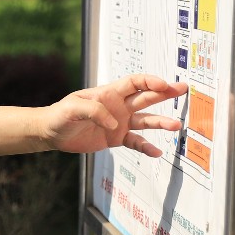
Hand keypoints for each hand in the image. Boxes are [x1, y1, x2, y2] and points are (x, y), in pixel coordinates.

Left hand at [40, 75, 187, 155]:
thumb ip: (92, 111)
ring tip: (176, 126)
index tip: (163, 85)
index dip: (149, 82)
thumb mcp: (71, 108)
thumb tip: (113, 123)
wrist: (52, 133)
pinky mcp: (116, 138)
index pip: (134, 83)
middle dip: (165, 93)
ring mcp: (119, 122)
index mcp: (108, 93)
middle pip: (146, 97)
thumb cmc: (59, 115)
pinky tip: (157, 152)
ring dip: (160, 122)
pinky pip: (136, 141)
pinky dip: (146, 147)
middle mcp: (118, 106)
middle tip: (182, 89)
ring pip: (145, 120)